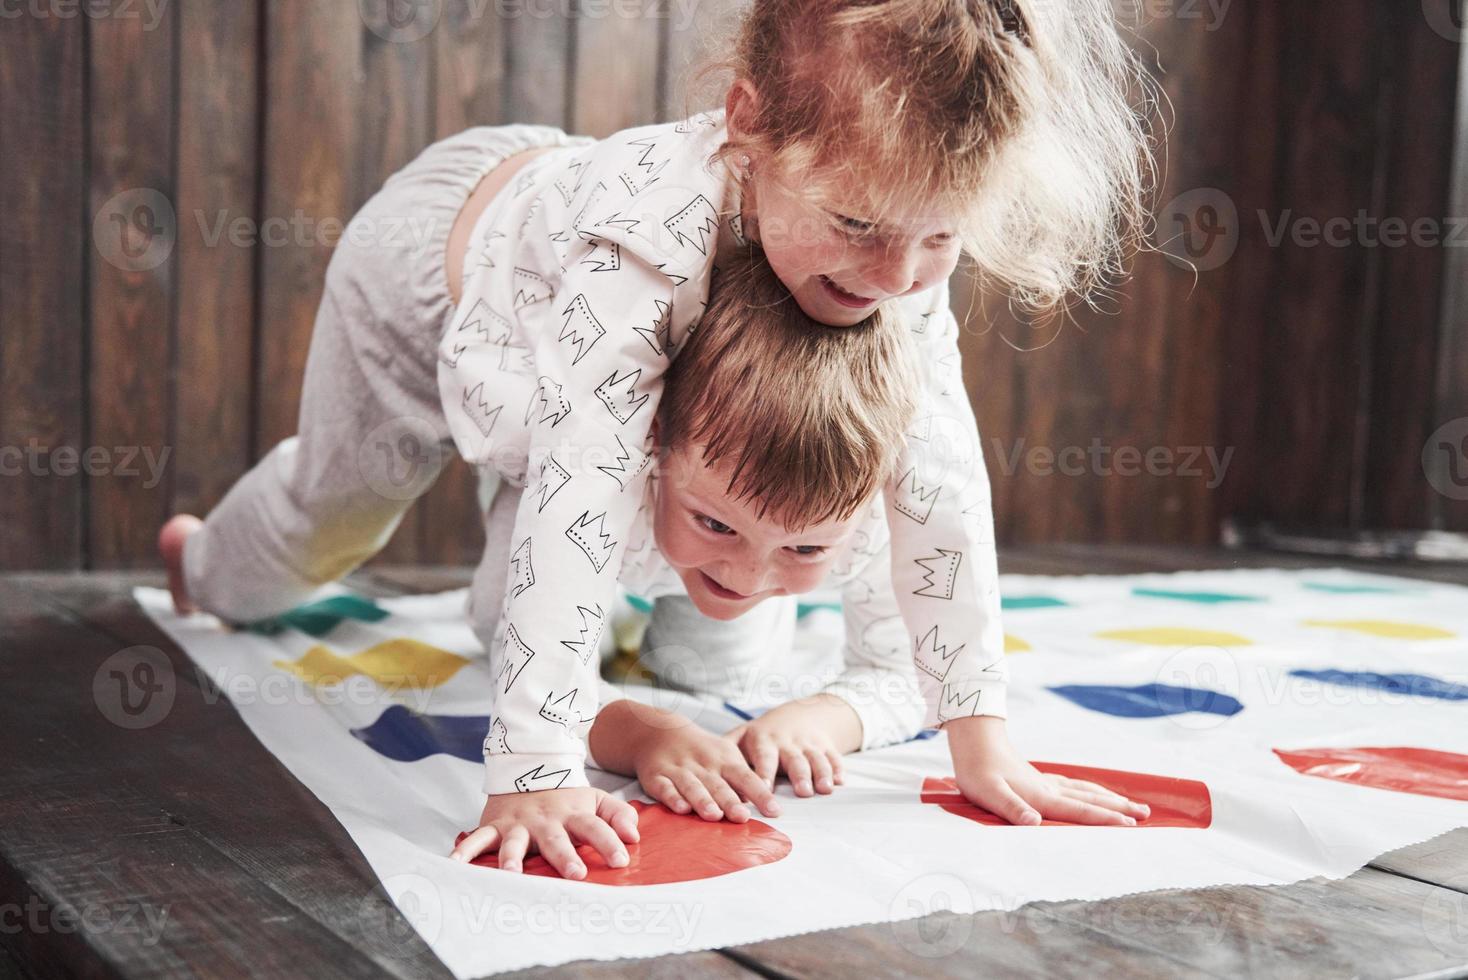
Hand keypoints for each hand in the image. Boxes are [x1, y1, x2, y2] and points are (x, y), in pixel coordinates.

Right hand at [449, 787, 638, 879]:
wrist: (526, 768)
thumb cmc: (565, 795)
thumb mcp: (595, 799)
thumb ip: (618, 814)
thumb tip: (635, 835)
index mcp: (573, 814)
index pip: (595, 827)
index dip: (608, 842)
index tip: (621, 859)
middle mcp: (545, 820)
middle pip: (556, 839)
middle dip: (565, 856)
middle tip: (576, 873)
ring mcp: (518, 824)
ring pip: (514, 842)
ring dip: (512, 858)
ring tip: (511, 874)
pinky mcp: (494, 826)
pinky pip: (478, 839)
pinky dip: (465, 851)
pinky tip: (455, 864)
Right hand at [635, 717, 782, 821]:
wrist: (661, 732)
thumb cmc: (702, 752)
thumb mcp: (726, 757)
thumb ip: (743, 780)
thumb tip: (762, 804)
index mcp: (724, 761)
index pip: (746, 778)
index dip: (761, 794)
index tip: (774, 811)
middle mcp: (704, 765)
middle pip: (719, 785)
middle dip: (730, 801)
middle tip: (742, 817)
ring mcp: (679, 770)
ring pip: (693, 786)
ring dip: (703, 801)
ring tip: (714, 815)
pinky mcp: (657, 777)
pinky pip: (665, 788)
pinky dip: (672, 798)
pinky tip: (681, 809)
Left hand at [724, 694, 859, 796]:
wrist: (799, 714)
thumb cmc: (762, 736)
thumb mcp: (741, 738)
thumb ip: (725, 756)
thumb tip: (704, 781)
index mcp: (763, 740)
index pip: (763, 758)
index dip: (764, 774)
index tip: (763, 790)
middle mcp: (787, 741)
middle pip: (794, 759)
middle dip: (799, 775)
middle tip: (801, 793)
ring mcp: (808, 743)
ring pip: (815, 758)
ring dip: (821, 773)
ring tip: (823, 790)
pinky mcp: (826, 746)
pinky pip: (834, 756)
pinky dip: (837, 768)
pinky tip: (839, 782)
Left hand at [944, 716, 1150, 826]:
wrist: (973, 742)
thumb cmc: (978, 772)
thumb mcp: (989, 794)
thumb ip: (1011, 808)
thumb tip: (1034, 822)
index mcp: (1041, 796)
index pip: (1079, 811)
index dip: (1105, 819)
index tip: (1132, 826)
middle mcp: (1049, 788)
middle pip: (1091, 798)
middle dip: (1119, 808)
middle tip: (1147, 814)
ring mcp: (1046, 781)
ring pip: (1085, 790)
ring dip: (1110, 798)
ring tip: (1132, 804)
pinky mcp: (1039, 777)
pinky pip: (1074, 785)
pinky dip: (1091, 790)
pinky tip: (1092, 791)